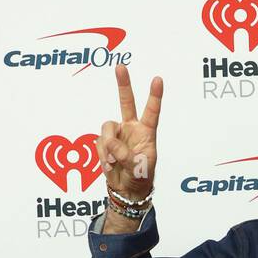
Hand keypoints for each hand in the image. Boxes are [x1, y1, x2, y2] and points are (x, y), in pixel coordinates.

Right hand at [97, 64, 162, 200]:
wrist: (126, 190)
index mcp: (146, 133)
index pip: (152, 112)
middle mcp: (131, 128)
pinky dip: (102, 155)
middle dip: (123, 84)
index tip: (158, 79)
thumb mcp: (138, 168)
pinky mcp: (105, 142)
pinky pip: (99, 142)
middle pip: (126, 102)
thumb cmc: (140, 177)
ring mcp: (117, 134)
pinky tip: (109, 165)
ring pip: (106, 129)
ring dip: (108, 147)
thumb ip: (125, 154)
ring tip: (114, 163)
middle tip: (120, 67)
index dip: (154, 96)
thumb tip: (110, 143)